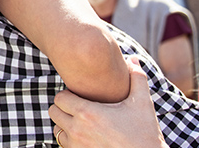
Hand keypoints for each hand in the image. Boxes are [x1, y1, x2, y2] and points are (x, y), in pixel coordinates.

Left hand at [48, 57, 166, 147]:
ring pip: (56, 131)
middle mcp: (78, 130)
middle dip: (64, 108)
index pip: (60, 98)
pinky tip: (86, 137)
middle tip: (79, 108)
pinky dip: (70, 140)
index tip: (81, 96)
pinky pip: (63, 146)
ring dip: (65, 125)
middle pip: (54, 112)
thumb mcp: (142, 104)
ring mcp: (77, 146)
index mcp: (88, 113)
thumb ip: (137, 78)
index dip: (69, 95)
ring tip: (82, 123)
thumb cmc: (144, 134)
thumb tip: (133, 59)